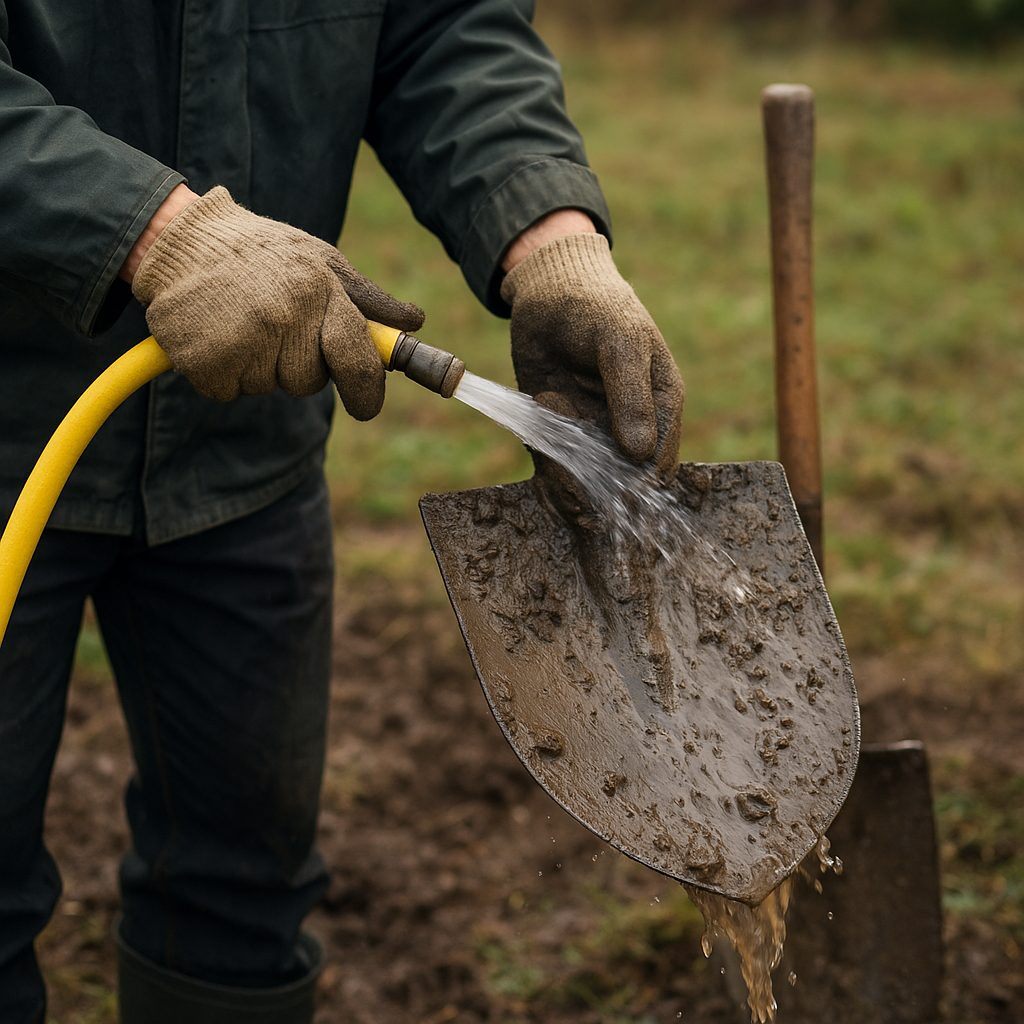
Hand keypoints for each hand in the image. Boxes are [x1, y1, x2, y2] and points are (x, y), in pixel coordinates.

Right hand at [130, 186, 423, 416]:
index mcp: (320, 290)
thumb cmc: (262, 252)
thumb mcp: (321, 260)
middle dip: (296, 365)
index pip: (358, 359)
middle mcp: (286, 316)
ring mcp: (244, 338)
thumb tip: (415, 322)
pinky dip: (221, 372)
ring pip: (267, 387)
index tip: (366, 407)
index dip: (367, 392)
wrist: (182, 239)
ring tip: (240, 319)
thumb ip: (368, 298)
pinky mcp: (205, 358)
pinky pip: (228, 390)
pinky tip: (215, 333)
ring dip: (256, 366)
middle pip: (309, 381)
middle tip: (274, 325)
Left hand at [501, 231, 682, 490]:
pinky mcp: (557, 433)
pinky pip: (557, 469)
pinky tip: (547, 482)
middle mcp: (629, 428)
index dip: (639, 487)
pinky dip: (551, 481)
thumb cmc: (599, 310)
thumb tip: (640, 454)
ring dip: (573, 490)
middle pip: (622, 484)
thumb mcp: (621, 344)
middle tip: (581, 502)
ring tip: (564, 488)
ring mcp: (592, 433)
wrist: (549, 290)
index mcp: (661, 407)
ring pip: (587, 483)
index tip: (617, 495)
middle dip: (602, 496)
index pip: (658, 464)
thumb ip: (631, 397)